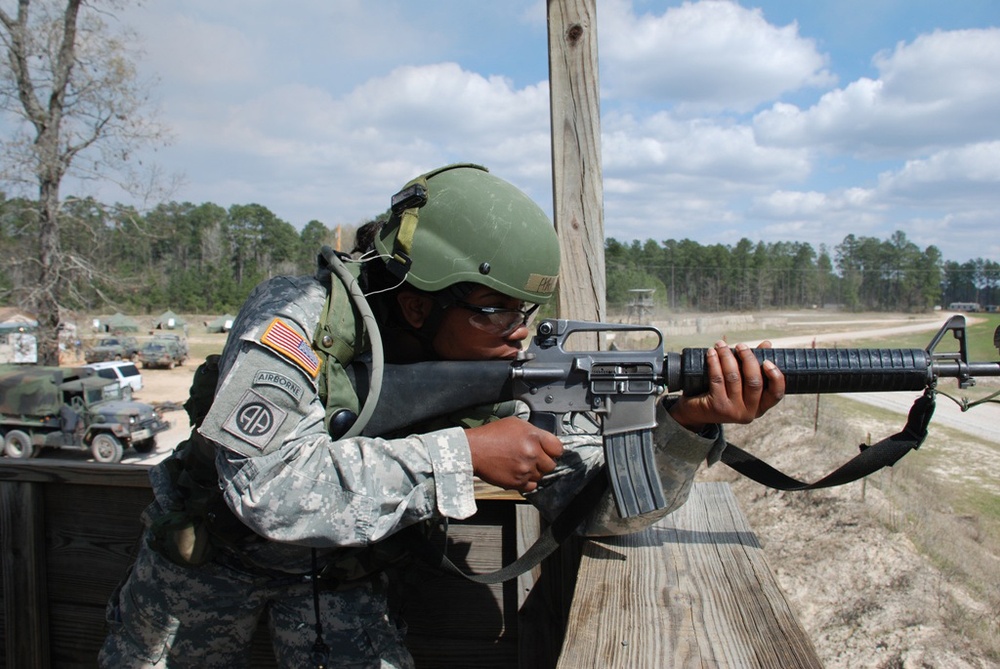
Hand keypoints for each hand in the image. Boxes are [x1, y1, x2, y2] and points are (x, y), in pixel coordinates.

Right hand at [465, 417, 564, 492]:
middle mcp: (532, 453)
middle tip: (533, 458)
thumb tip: (544, 440)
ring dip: (534, 472)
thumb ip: (534, 432)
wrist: (473, 450)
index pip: (558, 448)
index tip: (549, 451)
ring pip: (541, 476)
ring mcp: (525, 469)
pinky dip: (527, 482)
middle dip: (544, 462)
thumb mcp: (515, 424)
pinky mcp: (517, 482)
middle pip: (551, 464)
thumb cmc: (491, 435)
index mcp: (533, 436)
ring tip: (521, 464)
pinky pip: (532, 486)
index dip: (553, 450)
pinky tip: (518, 473)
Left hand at [668, 340, 784, 431]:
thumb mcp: (740, 383)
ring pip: (734, 377)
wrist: (695, 412)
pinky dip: (714, 362)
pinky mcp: (716, 406)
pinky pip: (717, 379)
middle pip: (754, 382)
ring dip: (727, 356)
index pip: (776, 394)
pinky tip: (711, 352)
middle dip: (748, 359)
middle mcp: (749, 412)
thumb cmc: (722, 393)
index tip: (767, 361)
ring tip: (721, 345)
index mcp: (760, 407)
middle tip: (740, 346)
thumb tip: (767, 344)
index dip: (775, 377)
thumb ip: (755, 365)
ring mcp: (733, 411)